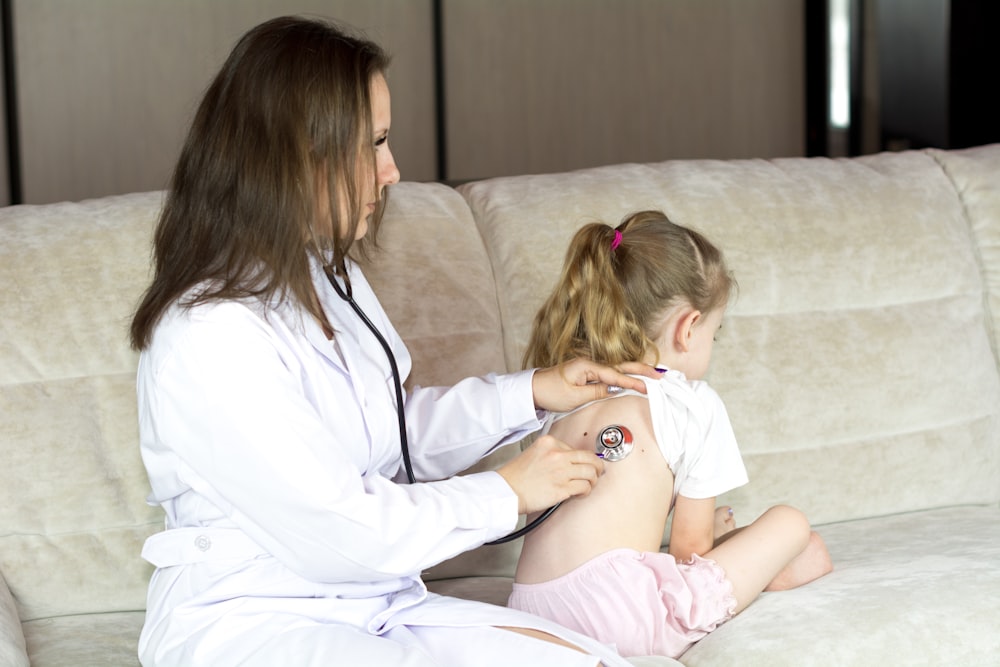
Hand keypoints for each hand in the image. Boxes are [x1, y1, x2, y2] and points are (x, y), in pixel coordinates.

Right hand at [496, 435, 604, 514]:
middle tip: (597, 471)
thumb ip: (552, 453)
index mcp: (549, 442)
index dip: (582, 458)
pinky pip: (585, 487)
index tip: (583, 464)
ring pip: (591, 472)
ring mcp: (561, 471)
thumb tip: (572, 460)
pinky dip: (586, 491)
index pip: (576, 448)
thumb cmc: (517, 476)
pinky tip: (581, 493)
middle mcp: (557, 454)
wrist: (506, 491)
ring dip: (593, 480)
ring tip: (589, 483)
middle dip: (597, 466)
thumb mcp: (534, 452)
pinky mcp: (562, 488)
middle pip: (589, 458)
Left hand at [531, 358, 659, 412]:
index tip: (648, 387)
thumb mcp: (574, 396)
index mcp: (587, 367)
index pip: (616, 375)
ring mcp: (589, 369)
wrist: (532, 389)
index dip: (633, 382)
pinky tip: (632, 379)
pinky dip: (623, 376)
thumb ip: (597, 392)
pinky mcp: (586, 375)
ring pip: (617, 370)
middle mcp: (590, 364)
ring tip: (653, 375)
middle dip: (641, 370)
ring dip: (635, 372)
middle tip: (660, 375)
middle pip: (621, 367)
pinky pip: (609, 375)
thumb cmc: (550, 391)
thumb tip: (616, 389)